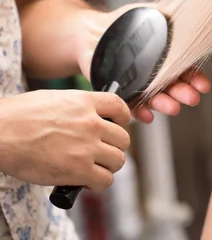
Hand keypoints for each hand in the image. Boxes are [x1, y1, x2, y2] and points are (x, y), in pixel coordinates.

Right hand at [0, 89, 130, 191]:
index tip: (117, 126)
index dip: (122, 118)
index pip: (120, 107)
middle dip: (114, 147)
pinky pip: (105, 180)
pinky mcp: (78, 170)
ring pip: (118, 160)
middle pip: (123, 138)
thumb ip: (76, 108)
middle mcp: (91, 123)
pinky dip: (99, 183)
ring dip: (108, 166)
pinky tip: (88, 182)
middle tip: (100, 152)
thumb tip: (87, 117)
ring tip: (94, 168)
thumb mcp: (53, 99)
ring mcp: (86, 147)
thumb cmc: (17, 117)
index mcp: (84, 102)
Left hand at [76, 4, 210, 122]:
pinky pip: (131, 105)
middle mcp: (156, 75)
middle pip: (174, 87)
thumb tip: (187, 18)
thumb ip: (167, 18)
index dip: (196, 79)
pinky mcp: (120, 92)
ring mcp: (139, 85)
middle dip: (184, 93)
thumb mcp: (149, 14)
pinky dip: (140, 112)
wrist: (91, 31)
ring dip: (165, 104)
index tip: (204, 86)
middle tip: (192, 98)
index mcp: (167, 59)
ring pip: (155, 97)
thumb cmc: (123, 21)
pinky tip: (148, 116)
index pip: (186, 71)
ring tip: (174, 108)